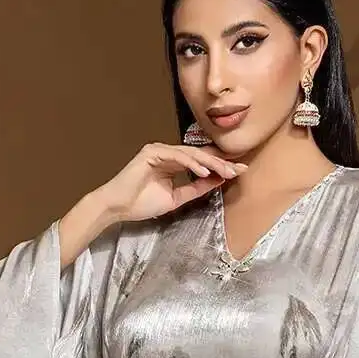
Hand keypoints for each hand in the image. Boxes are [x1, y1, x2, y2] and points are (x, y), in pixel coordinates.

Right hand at [100, 141, 243, 226]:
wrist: (118, 206)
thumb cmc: (141, 203)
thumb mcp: (176, 198)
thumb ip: (194, 188)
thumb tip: (216, 180)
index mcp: (173, 162)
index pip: (201, 162)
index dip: (220, 166)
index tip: (238, 172)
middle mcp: (168, 153)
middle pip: (200, 155)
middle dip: (221, 163)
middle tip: (239, 169)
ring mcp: (159, 150)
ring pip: (191, 154)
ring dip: (210, 163)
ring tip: (226, 171)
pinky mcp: (152, 152)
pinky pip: (177, 156)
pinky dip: (192, 164)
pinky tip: (206, 172)